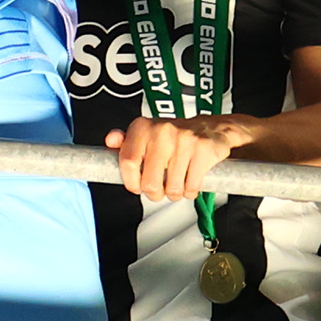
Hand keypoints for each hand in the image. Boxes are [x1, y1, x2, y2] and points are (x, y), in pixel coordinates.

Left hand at [105, 114, 242, 199]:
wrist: (211, 128)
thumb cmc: (174, 136)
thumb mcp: (147, 134)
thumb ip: (125, 141)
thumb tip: (110, 140)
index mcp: (143, 127)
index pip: (128, 162)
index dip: (131, 182)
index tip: (136, 186)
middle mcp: (162, 131)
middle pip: (150, 182)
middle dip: (155, 193)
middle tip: (159, 189)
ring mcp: (184, 140)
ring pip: (172, 188)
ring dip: (174, 193)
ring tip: (176, 183)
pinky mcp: (204, 151)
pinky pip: (191, 187)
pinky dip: (190, 192)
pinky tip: (189, 182)